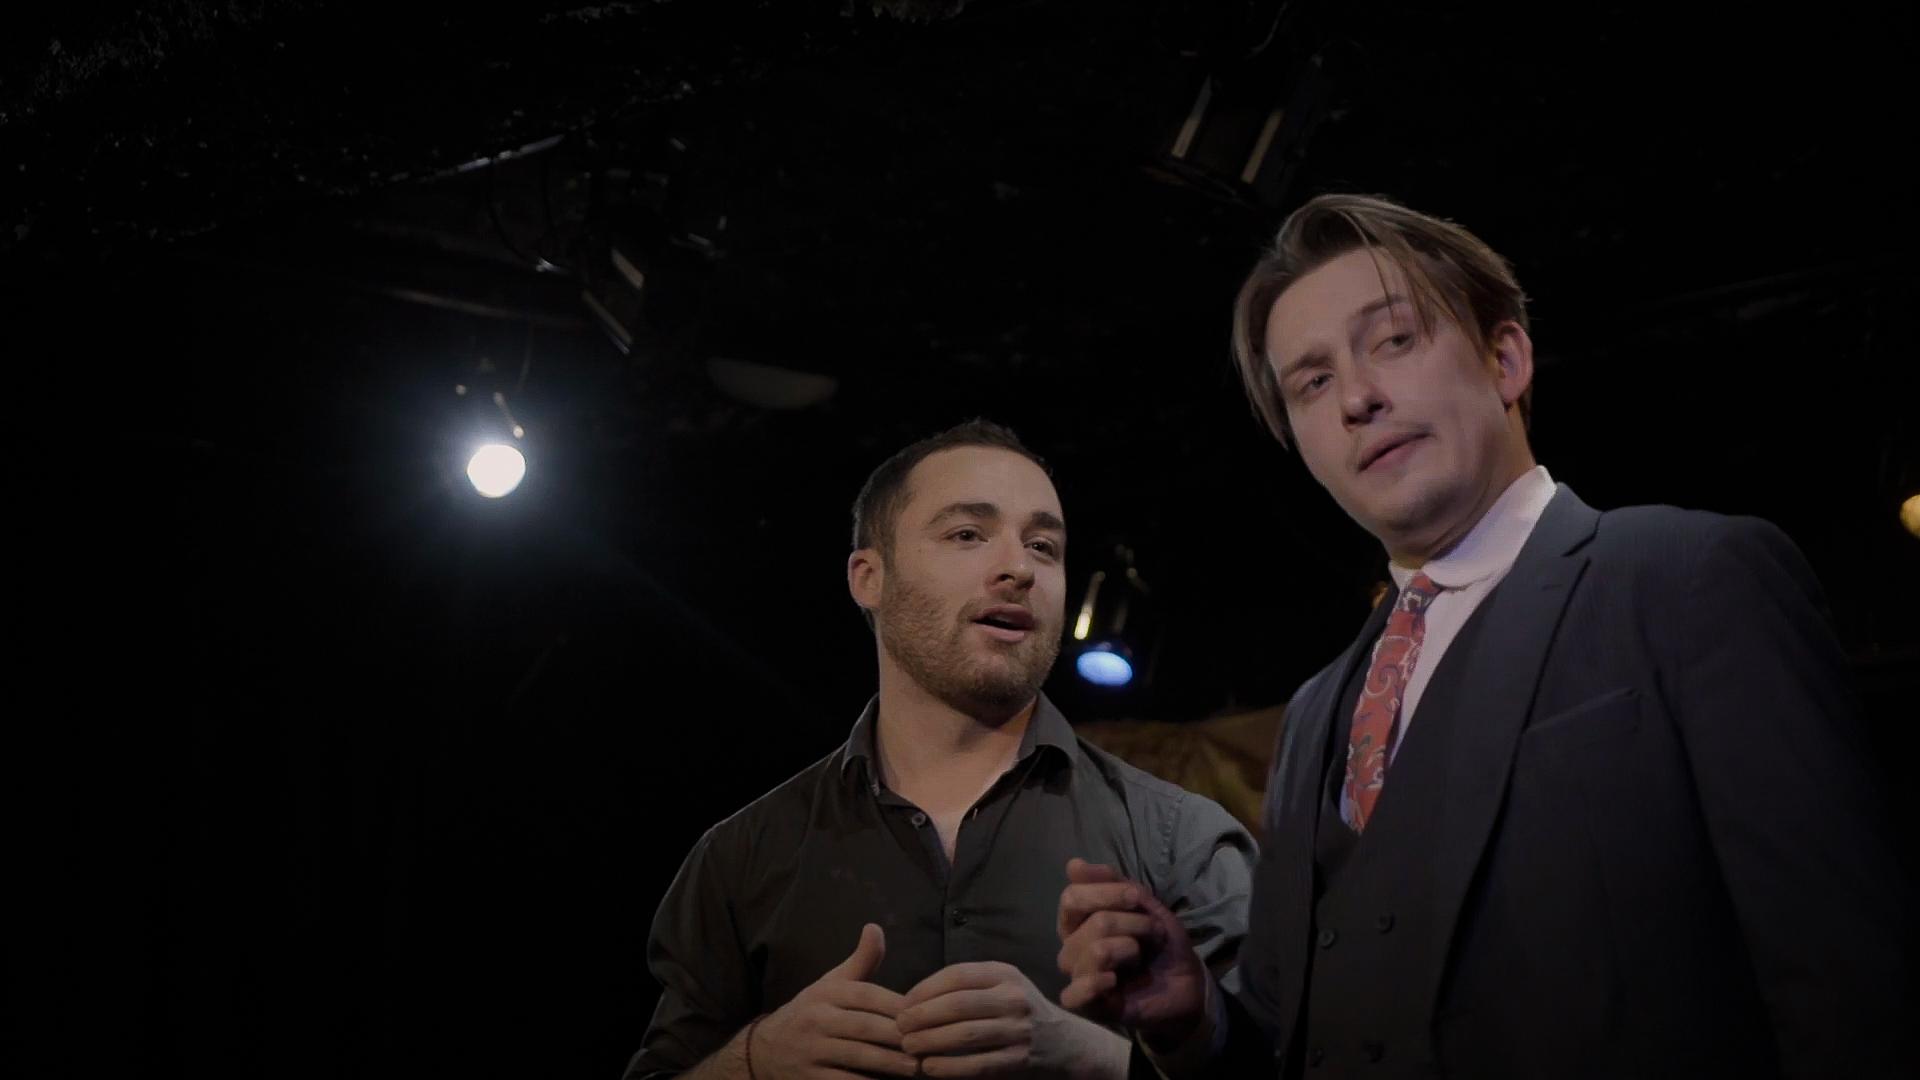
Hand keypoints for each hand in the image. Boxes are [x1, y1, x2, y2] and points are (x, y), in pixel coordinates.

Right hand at [749, 923, 920, 1079]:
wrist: (765, 1049)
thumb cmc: (812, 1011)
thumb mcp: (831, 983)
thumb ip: (861, 960)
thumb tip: (876, 927)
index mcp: (827, 993)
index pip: (867, 995)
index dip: (897, 1005)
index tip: (924, 1014)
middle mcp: (818, 1019)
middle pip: (865, 1027)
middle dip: (897, 1036)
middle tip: (926, 1043)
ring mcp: (812, 1050)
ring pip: (857, 1056)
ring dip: (889, 1063)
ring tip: (916, 1067)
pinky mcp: (810, 1078)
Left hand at [897, 961, 1123, 1078]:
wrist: (1066, 1043)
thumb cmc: (1020, 1011)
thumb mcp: (1003, 985)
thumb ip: (968, 986)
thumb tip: (915, 997)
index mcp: (1005, 974)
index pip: (957, 975)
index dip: (924, 989)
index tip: (902, 1002)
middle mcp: (1014, 998)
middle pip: (958, 1004)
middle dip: (922, 1016)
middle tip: (899, 1026)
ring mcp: (1019, 1030)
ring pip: (965, 1035)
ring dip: (931, 1041)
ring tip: (908, 1046)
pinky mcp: (1019, 1060)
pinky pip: (977, 1065)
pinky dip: (949, 1067)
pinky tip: (930, 1067)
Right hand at [1055, 858, 1205, 1050]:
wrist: (1186, 981)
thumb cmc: (1159, 941)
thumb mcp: (1141, 904)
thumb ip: (1109, 882)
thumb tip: (1073, 865)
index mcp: (1078, 921)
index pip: (1072, 897)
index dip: (1107, 893)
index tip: (1137, 898)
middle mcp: (1072, 947)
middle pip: (1092, 923)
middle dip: (1131, 923)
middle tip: (1152, 932)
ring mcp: (1079, 977)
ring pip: (1094, 952)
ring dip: (1129, 948)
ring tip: (1142, 956)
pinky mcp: (1091, 1006)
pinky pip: (1073, 995)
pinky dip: (1093, 984)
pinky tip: (1114, 982)